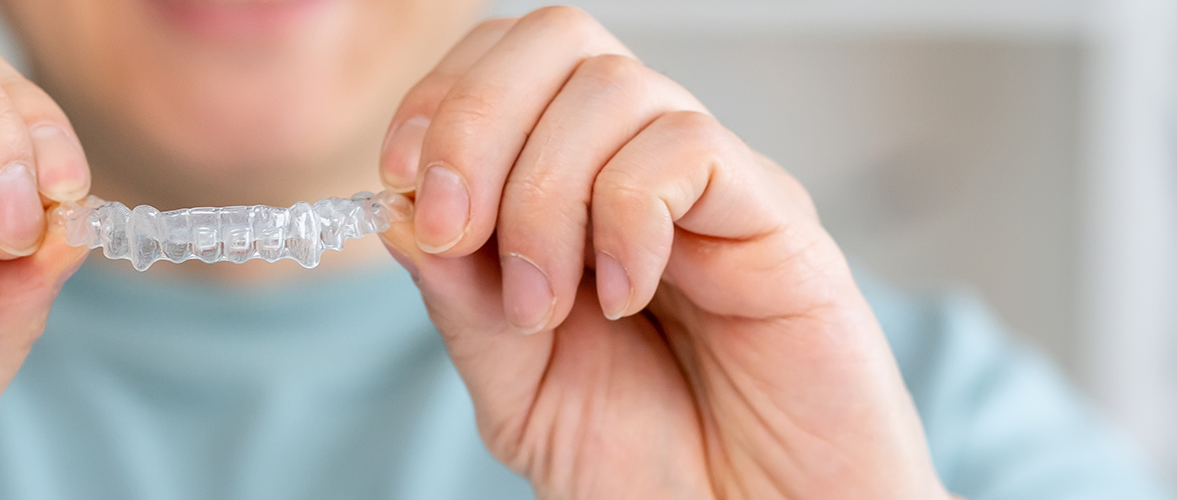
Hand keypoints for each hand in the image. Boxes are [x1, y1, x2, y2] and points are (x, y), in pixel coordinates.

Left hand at [377, 8, 949, 498]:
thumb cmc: (651, 469)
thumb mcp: (518, 390)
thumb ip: (462, 304)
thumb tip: (402, 212)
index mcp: (573, 191)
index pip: (502, 68)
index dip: (439, 102)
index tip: (399, 185)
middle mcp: (641, 168)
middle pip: (556, 39)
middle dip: (475, 119)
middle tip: (457, 230)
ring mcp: (714, 187)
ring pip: (613, 88)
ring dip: (542, 195)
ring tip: (547, 306)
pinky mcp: (777, 220)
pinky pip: (687, 150)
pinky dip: (625, 219)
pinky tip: (623, 298)